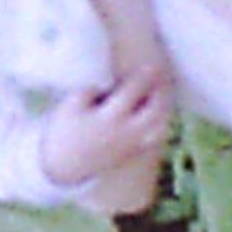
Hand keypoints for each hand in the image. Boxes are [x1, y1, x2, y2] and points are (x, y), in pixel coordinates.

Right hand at [39, 65, 175, 204]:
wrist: (64, 165)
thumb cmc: (65, 131)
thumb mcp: (70, 105)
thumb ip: (90, 90)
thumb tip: (109, 83)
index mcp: (109, 118)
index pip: (133, 92)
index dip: (144, 76)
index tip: (152, 65)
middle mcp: (125, 132)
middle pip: (154, 110)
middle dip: (162, 92)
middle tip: (164, 77)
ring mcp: (131, 145)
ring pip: (160, 127)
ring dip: (166, 108)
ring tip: (165, 94)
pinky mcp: (133, 153)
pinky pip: (156, 139)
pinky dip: (163, 124)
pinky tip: (161, 113)